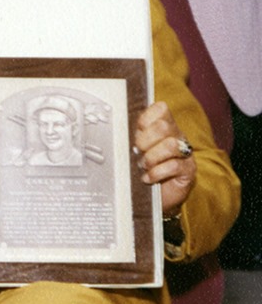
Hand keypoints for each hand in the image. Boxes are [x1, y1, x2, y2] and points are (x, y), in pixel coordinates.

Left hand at [134, 101, 196, 216]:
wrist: (157, 194)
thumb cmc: (143, 166)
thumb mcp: (136, 147)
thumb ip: (131, 134)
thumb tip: (114, 126)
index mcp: (163, 124)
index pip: (160, 109)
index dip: (145, 118)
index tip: (135, 130)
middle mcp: (177, 135)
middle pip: (163, 127)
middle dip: (145, 140)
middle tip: (137, 151)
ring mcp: (185, 152)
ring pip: (171, 145)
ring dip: (152, 157)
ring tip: (142, 165)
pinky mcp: (189, 170)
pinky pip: (174, 166)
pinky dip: (156, 173)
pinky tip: (147, 178)